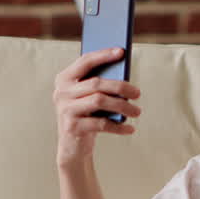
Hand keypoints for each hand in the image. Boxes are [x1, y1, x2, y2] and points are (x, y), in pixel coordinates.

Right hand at [53, 47, 141, 167]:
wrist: (73, 147)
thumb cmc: (87, 116)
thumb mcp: (90, 97)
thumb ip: (100, 84)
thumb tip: (123, 73)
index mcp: (64, 79)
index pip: (85, 61)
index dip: (103, 55)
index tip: (121, 51)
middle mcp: (61, 92)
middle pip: (96, 83)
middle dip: (120, 86)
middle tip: (138, 93)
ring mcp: (65, 110)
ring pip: (100, 101)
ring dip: (123, 106)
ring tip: (137, 112)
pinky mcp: (72, 127)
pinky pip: (101, 124)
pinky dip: (119, 127)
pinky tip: (130, 129)